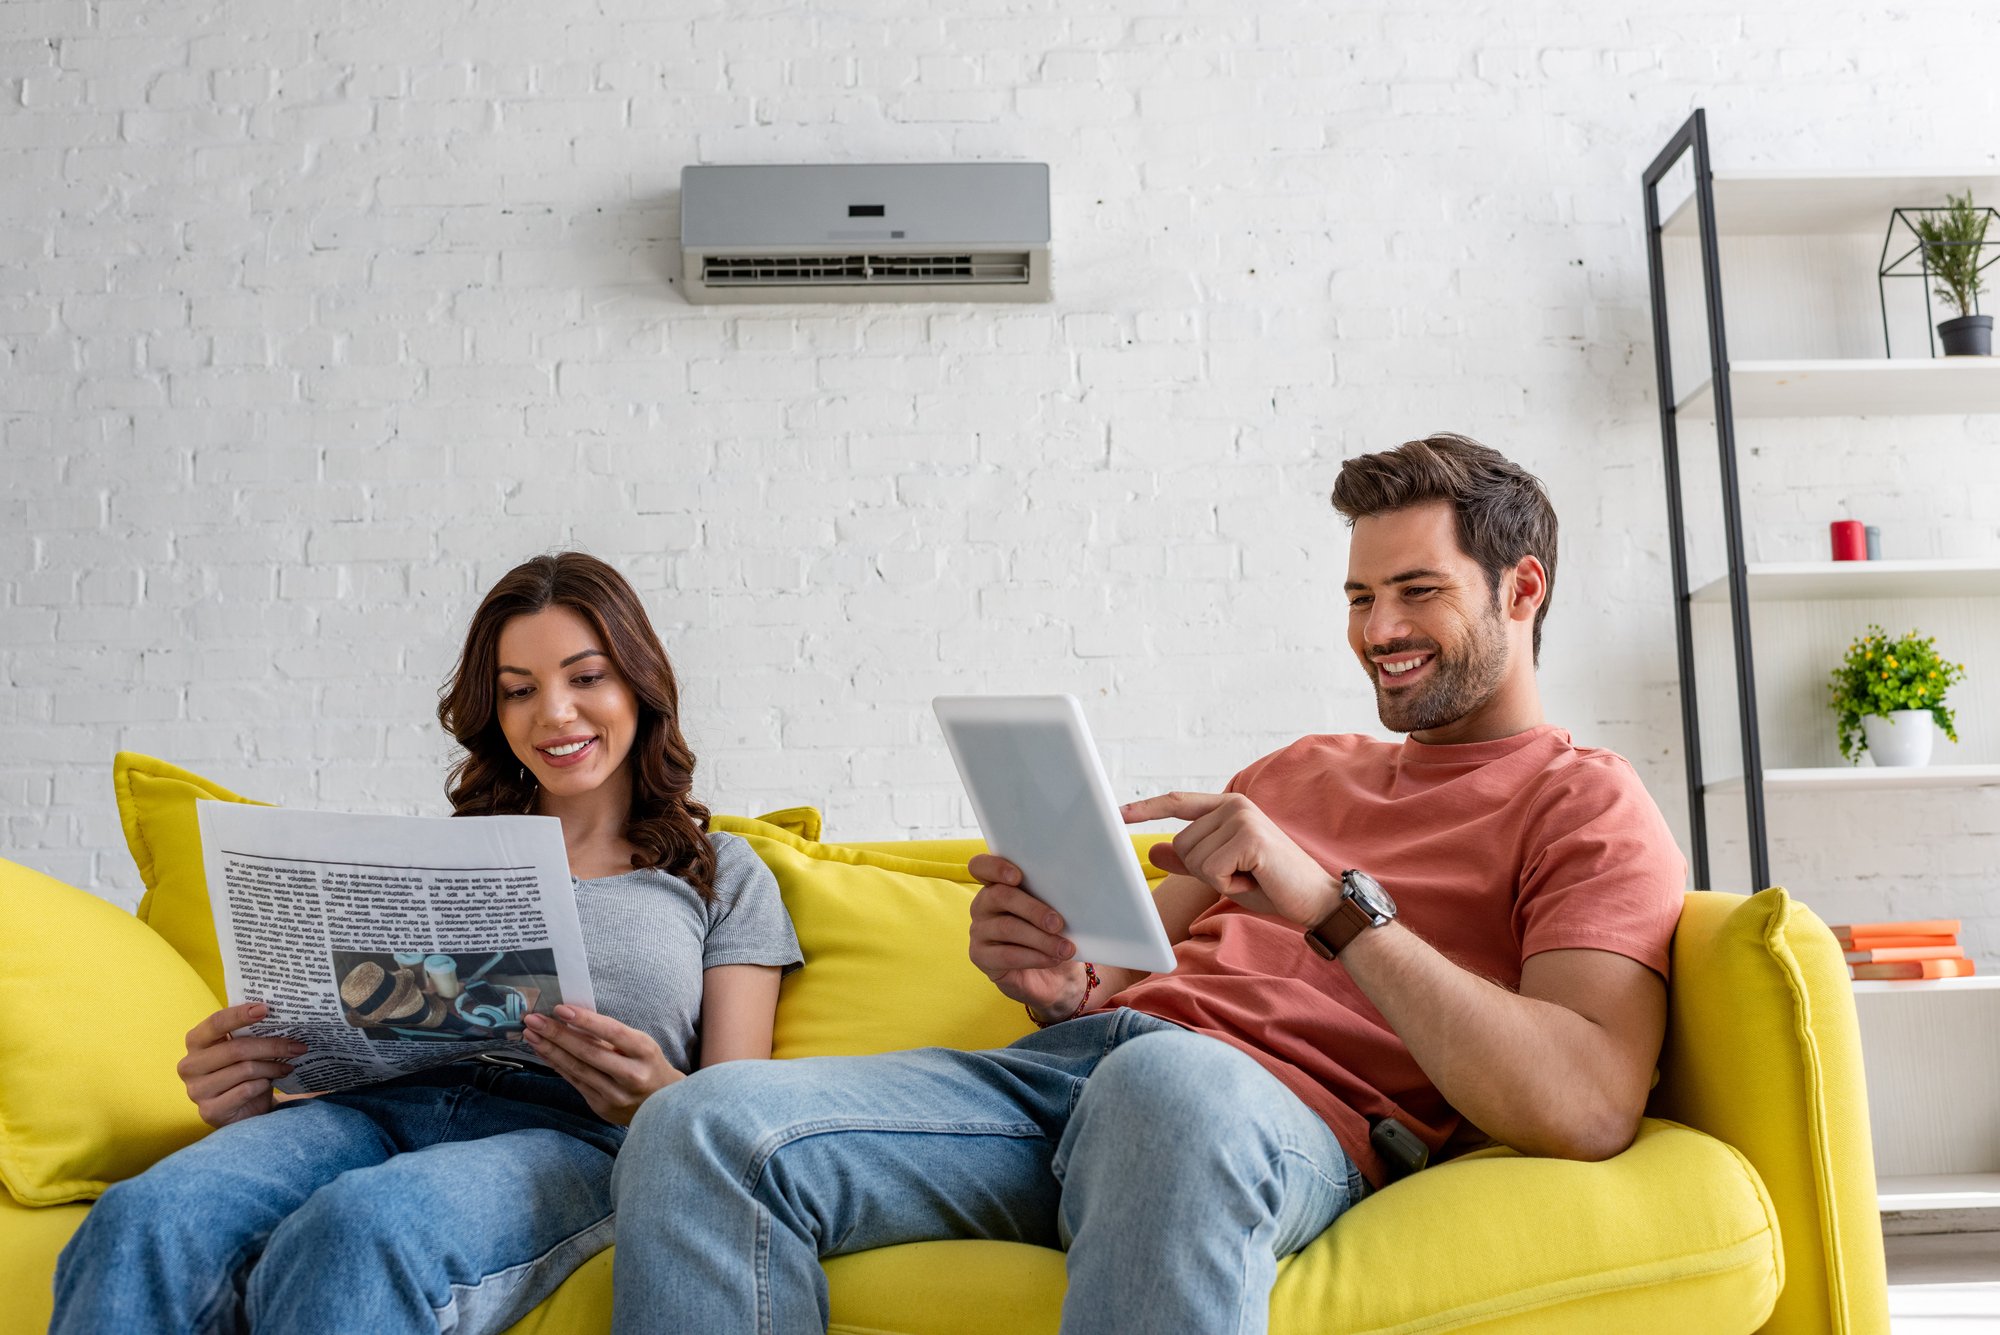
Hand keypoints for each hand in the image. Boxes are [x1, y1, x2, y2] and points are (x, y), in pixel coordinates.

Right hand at [177, 1002, 306, 1128]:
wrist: (242, 1110)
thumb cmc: (242, 1071)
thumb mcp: (243, 1049)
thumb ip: (251, 1033)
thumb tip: (281, 1016)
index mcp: (196, 1041)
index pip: (216, 1023)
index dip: (239, 1015)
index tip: (265, 1009)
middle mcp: (190, 1065)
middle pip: (236, 1049)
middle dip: (272, 1046)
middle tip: (298, 1046)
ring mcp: (197, 1090)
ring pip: (245, 1070)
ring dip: (273, 1067)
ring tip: (288, 1066)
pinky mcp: (210, 1110)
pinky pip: (246, 1091)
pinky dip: (264, 1085)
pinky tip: (271, 1084)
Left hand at [523, 1005, 680, 1125]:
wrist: (663, 1105)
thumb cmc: (649, 1065)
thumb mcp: (641, 1045)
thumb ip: (612, 1036)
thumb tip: (573, 1019)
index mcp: (645, 1052)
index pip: (612, 1033)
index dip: (585, 1020)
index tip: (560, 1009)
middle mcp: (631, 1075)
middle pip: (588, 1052)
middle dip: (557, 1034)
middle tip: (533, 1020)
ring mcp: (615, 1094)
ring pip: (577, 1069)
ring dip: (550, 1050)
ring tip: (531, 1034)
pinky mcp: (601, 1106)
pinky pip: (574, 1082)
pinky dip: (557, 1065)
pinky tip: (544, 1052)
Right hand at [967, 853, 1086, 1017]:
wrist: (1054, 975)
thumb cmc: (1053, 934)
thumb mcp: (1056, 911)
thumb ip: (1053, 896)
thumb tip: (1072, 890)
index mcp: (997, 884)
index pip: (981, 866)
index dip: (996, 867)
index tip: (1017, 876)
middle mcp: (983, 904)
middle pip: (1000, 896)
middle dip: (1033, 909)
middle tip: (1058, 923)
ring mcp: (979, 930)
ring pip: (1007, 927)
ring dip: (1040, 938)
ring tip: (1064, 948)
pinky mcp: (981, 957)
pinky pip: (1006, 955)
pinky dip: (1034, 957)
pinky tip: (1052, 959)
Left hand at [1121, 792, 1340, 927]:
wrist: (1314, 899)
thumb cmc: (1270, 883)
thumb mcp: (1222, 871)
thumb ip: (1189, 859)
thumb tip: (1152, 850)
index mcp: (1227, 807)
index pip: (1177, 803)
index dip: (1145, 808)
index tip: (1115, 813)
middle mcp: (1234, 805)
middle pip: (1181, 844)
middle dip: (1203, 870)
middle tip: (1241, 872)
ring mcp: (1242, 818)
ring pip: (1193, 858)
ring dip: (1218, 879)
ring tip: (1250, 874)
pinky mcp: (1249, 837)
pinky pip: (1210, 870)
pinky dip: (1229, 884)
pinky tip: (1255, 878)